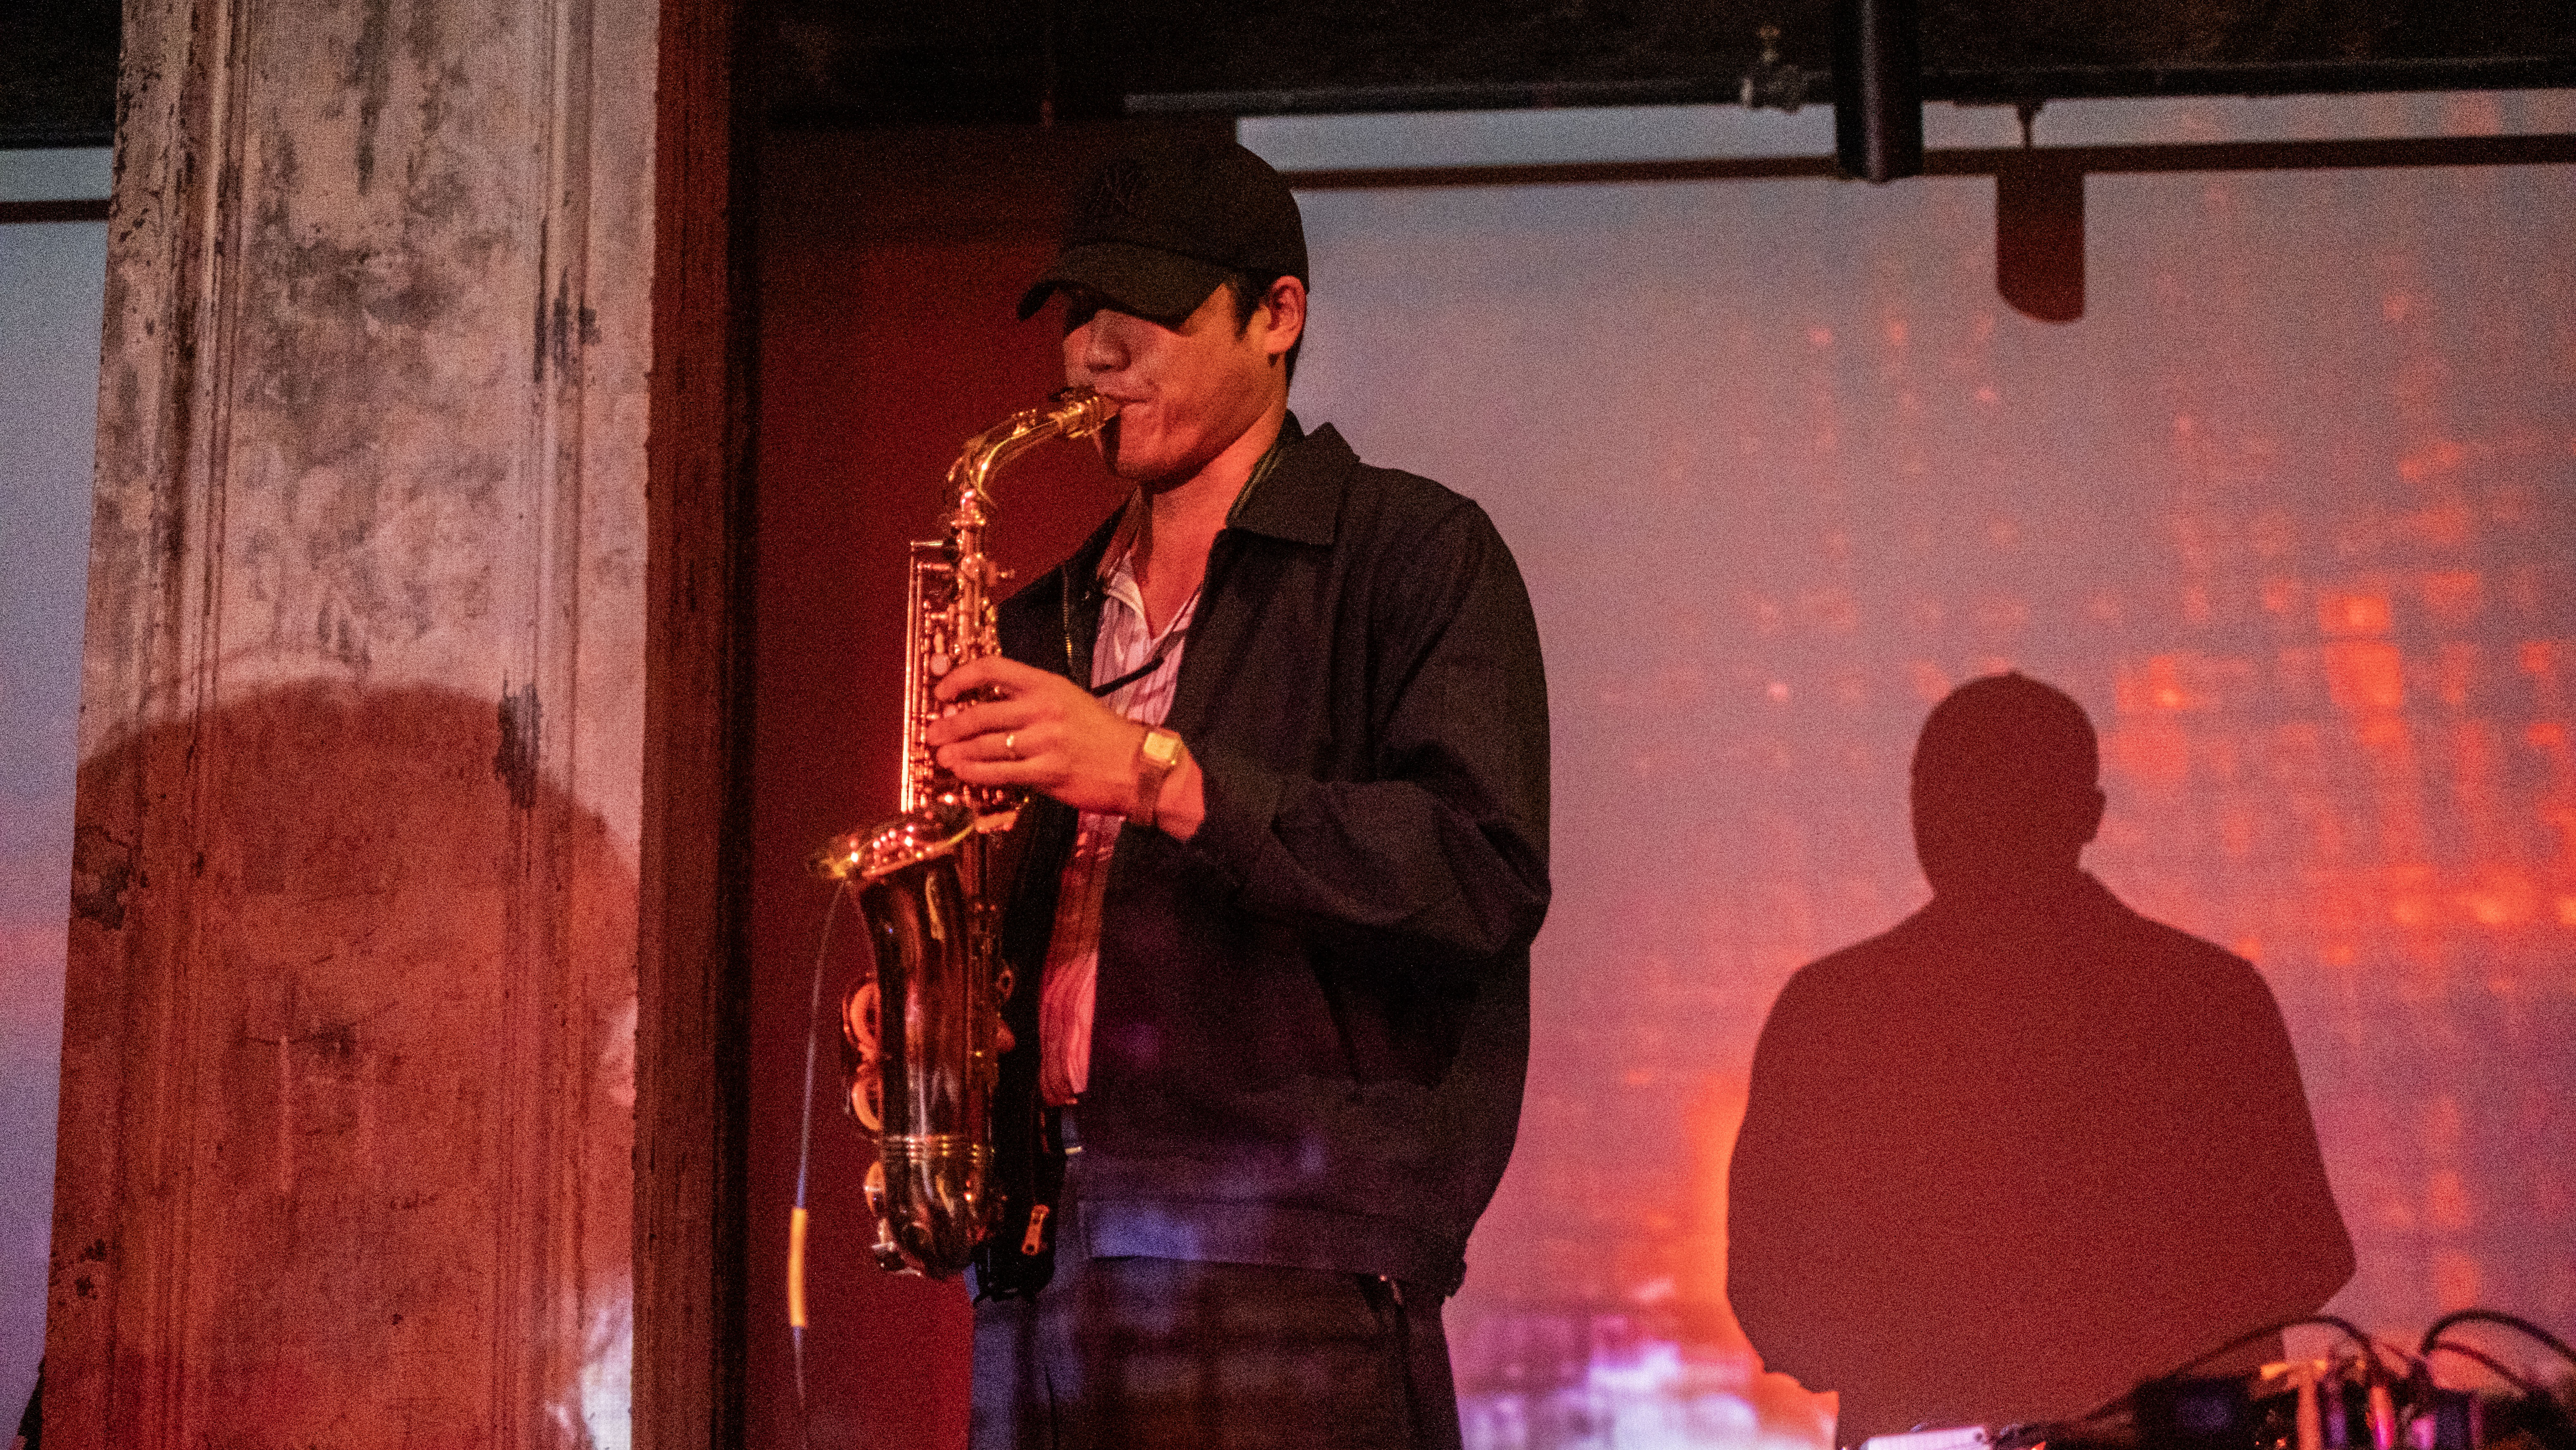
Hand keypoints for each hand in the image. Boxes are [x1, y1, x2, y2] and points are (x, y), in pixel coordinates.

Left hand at [927, 656, 1154, 817]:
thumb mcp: (1069, 701)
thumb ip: (1031, 702)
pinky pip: (1001, 773)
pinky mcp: (1048, 772)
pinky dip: (975, 773)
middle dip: (949, 724)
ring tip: (942, 755)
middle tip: (933, 731)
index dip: (960, 677)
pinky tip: (962, 773)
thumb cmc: (1103, 735)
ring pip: (986, 744)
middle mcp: (1044, 709)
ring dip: (957, 751)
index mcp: (1047, 685)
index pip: (992, 668)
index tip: (943, 690)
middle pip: (981, 712)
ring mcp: (1045, 742)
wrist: (1138, 765)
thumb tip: (986, 710)